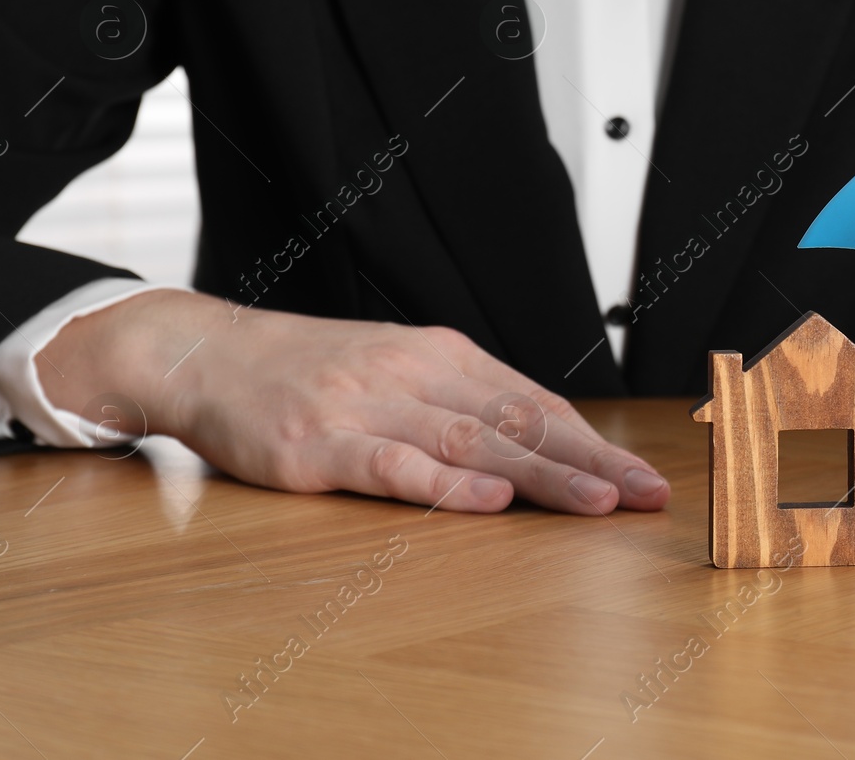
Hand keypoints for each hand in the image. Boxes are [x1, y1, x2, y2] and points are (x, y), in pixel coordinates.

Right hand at [36, 289, 669, 514]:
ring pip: (471, 441)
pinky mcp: (319, 445)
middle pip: (517, 421)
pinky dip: (443, 484)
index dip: (594, 442)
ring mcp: (366, 406)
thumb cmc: (313, 370)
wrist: (209, 354)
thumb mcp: (398, 368)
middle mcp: (413, 373)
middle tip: (646, 493)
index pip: (535, 401)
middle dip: (590, 461)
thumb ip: (463, 401)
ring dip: (541, 475)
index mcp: (441, 354)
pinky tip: (488, 501)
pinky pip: (392, 465)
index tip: (643, 477)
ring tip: (596, 501)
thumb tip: (541, 440)